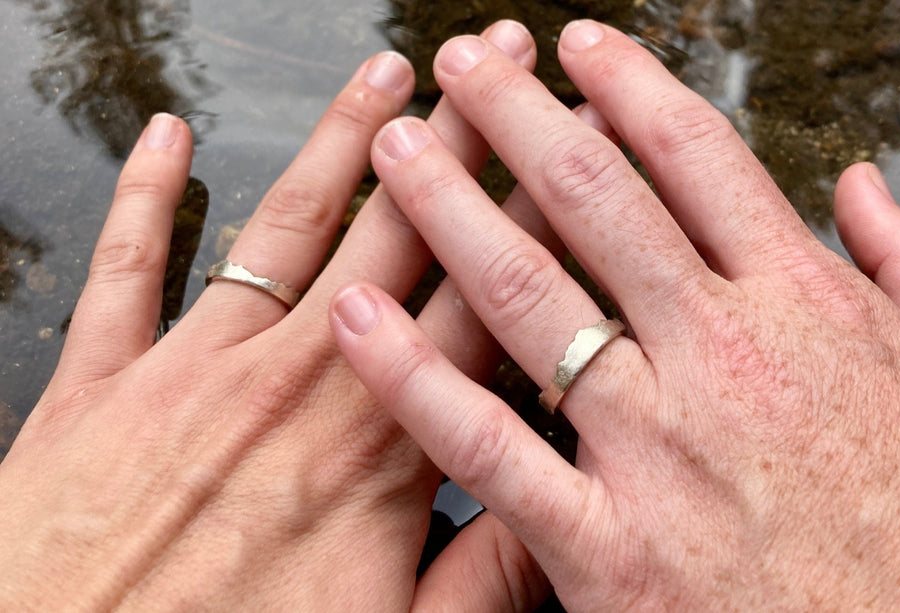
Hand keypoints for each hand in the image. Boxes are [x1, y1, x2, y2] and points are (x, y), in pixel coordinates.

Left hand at [0, 23, 549, 610]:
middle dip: (458, 134)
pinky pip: (126, 267)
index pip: (483, 298)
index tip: (572, 151)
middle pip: (397, 229)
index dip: (538, 216)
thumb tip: (568, 518)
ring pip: (283, 222)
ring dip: (339, 138)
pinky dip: (145, 196)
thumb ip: (489, 575)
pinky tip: (167, 141)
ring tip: (386, 73)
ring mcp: (191, 371)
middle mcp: (290, 382)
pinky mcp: (98, 387)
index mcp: (372, 444)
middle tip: (494, 62)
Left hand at [333, 21, 899, 610]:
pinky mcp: (607, 545)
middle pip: (597, 200)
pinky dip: (412, 374)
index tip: (577, 48)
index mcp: (802, 307)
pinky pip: (486, 442)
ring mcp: (658, 445)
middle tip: (465, 65)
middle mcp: (723, 354)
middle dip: (518, 118)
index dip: (629, 87)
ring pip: (528, 294)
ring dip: (449, 209)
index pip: (698, 160)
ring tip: (395, 151)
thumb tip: (864, 187)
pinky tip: (355, 317)